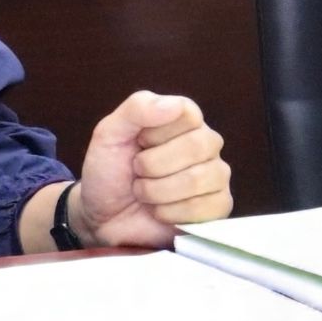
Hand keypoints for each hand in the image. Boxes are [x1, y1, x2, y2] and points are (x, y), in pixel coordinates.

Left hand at [67, 92, 231, 247]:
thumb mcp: (109, 133)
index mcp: (184, 119)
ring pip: (198, 179)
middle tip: (137, 171)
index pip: (187, 115)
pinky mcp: (218, 206)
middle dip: (152, 165)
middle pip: (197, 146)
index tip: (137, 143)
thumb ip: (137, 109)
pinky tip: (159, 210)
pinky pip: (204, 208)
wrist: (103, 215)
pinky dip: (169, 213)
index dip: (154, 133)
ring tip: (144, 192)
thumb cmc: (109, 170)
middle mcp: (206, 143)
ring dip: (157, 191)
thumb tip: (175, 105)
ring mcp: (216, 175)